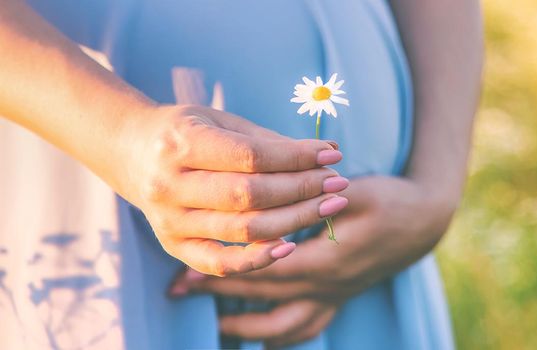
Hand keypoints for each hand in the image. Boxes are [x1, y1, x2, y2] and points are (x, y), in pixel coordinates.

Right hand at [111, 104, 349, 275]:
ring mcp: (170, 220)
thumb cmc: (189, 132)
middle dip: (303, 190)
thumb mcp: (222, 122)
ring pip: (244, 230)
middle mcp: (170, 185)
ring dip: (295, 220)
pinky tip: (290, 246)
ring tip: (329, 206)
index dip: (296, 158)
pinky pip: (221, 264)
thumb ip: (270, 141)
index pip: (251, 157)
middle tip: (338, 183)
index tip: (332, 155)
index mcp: (182, 144)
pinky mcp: (173, 247)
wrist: (131, 153)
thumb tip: (328, 152)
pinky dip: (258, 259)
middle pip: (250, 195)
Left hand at [170, 176, 457, 343]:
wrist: (424, 221)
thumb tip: (275, 200)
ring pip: (283, 325)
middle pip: (263, 298)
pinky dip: (278, 336)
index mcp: (327, 261)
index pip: (265, 271)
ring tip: (213, 323)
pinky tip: (256, 333)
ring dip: (245, 326)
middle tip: (180, 288)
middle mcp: (327, 287)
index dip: (225, 271)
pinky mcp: (339, 297)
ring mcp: (334, 296)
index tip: (187, 269)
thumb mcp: (358, 191)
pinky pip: (305, 328)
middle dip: (219, 294)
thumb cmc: (390, 200)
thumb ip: (316, 199)